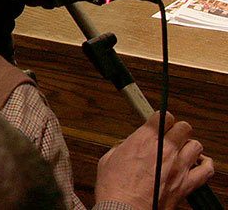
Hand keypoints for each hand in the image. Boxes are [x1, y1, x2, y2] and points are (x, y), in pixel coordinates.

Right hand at [95, 111, 213, 209]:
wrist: (125, 209)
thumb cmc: (115, 188)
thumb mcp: (109, 159)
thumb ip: (122, 147)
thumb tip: (128, 146)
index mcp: (143, 139)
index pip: (163, 116)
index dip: (161, 118)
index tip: (159, 122)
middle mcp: (164, 150)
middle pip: (183, 127)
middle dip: (177, 130)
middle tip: (171, 136)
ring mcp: (178, 167)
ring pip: (196, 145)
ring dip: (189, 146)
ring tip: (183, 151)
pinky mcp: (186, 184)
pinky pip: (207, 170)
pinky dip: (205, 165)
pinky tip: (199, 164)